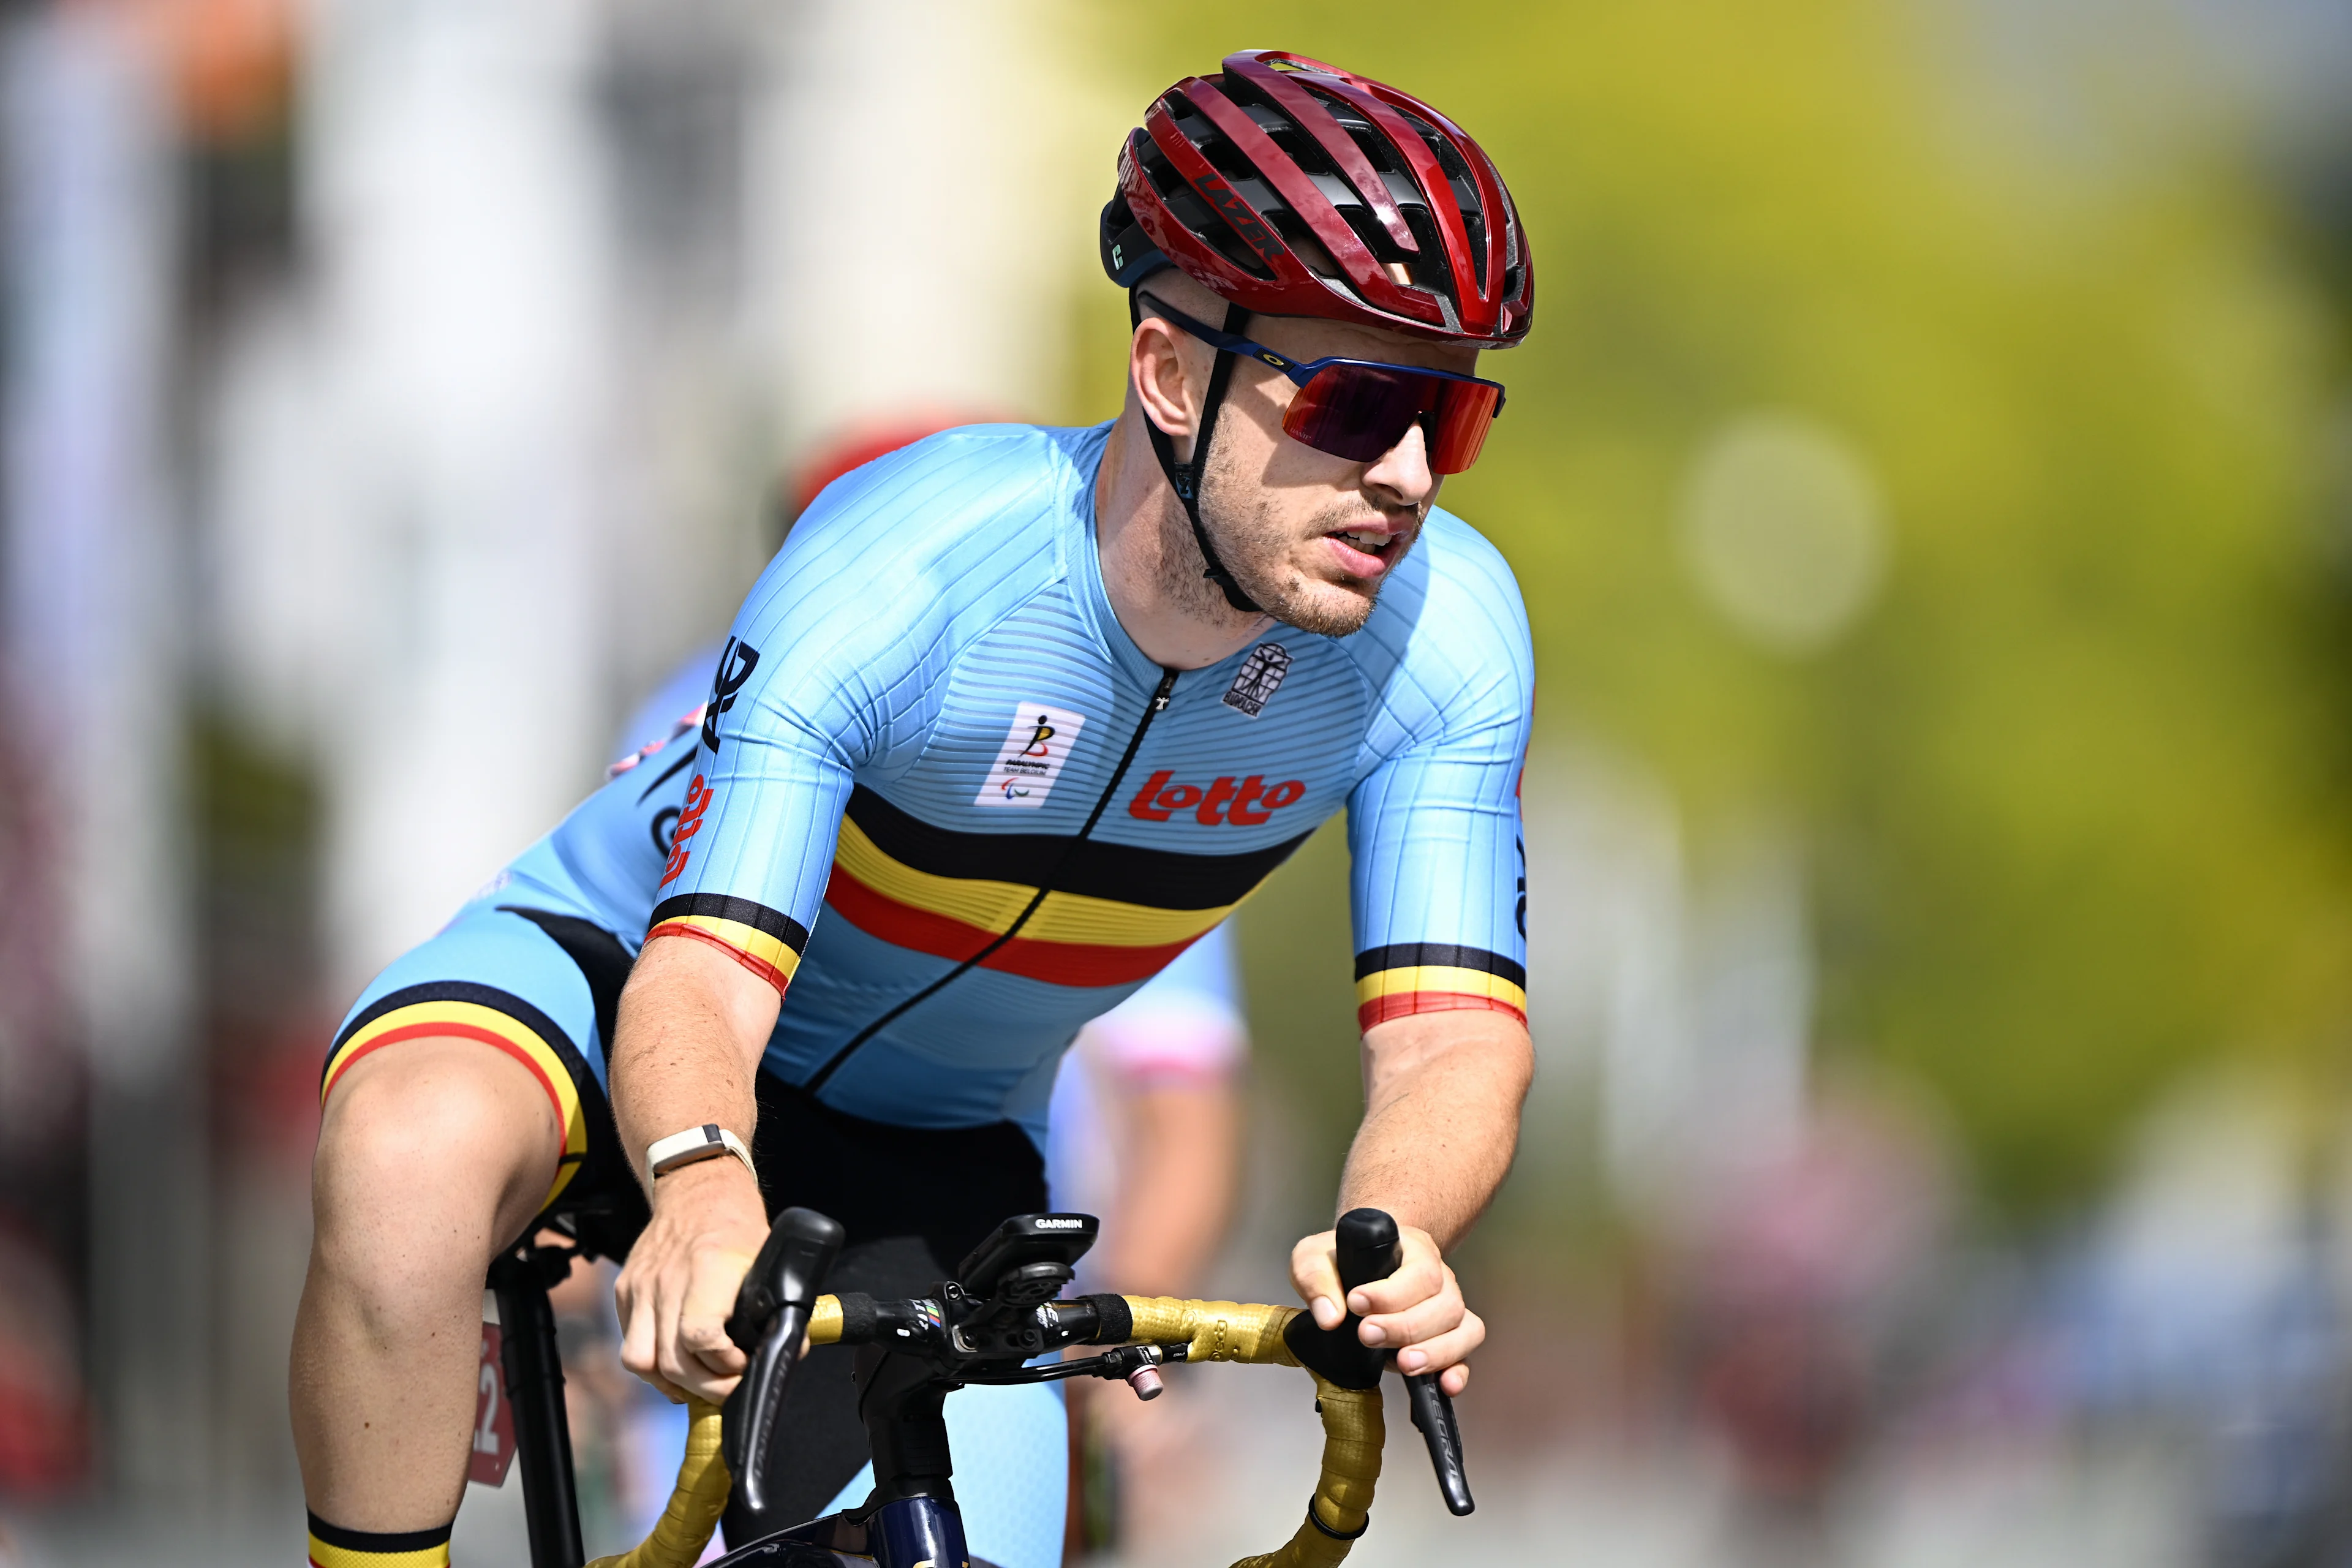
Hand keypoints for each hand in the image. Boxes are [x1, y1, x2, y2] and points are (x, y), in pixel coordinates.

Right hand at [615, 1156, 768, 1401]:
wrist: (695, 1188)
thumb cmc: (735, 1224)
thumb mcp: (767, 1258)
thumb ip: (778, 1305)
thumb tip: (792, 1348)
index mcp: (708, 1270)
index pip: (700, 1335)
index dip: (724, 1364)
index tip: (742, 1364)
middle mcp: (667, 1281)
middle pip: (672, 1361)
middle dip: (706, 1387)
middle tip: (729, 1388)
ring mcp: (640, 1287)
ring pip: (642, 1362)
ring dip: (673, 1383)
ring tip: (699, 1384)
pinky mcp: (625, 1291)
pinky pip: (630, 1345)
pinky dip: (652, 1366)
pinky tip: (677, 1366)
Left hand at [1290, 1222, 1482, 1395]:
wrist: (1356, 1267)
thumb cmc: (1340, 1260)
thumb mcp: (1314, 1257)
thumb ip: (1315, 1278)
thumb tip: (1329, 1317)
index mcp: (1412, 1250)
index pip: (1420, 1272)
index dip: (1391, 1294)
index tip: (1356, 1303)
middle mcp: (1439, 1278)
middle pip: (1445, 1304)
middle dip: (1406, 1326)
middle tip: (1368, 1335)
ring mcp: (1447, 1309)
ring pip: (1463, 1330)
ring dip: (1435, 1351)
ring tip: (1403, 1363)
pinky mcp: (1446, 1339)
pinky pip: (1465, 1355)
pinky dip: (1458, 1371)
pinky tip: (1444, 1384)